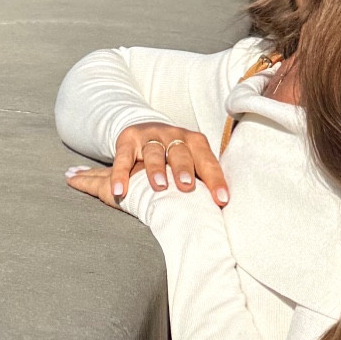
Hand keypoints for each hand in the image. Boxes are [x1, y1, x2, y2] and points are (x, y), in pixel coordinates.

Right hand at [70, 123, 229, 205]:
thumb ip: (201, 179)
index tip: (221, 200)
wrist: (146, 129)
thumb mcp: (190, 161)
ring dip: (157, 169)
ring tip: (159, 186)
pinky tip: (120, 191)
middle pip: (180, 152)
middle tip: (186, 187)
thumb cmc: (175, 155)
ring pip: (154, 152)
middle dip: (184, 169)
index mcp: (194, 142)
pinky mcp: (128, 140)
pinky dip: (120, 174)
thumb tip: (220, 210)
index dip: (215, 179)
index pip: (207, 160)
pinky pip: (123, 157)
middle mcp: (174, 135)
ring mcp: (150, 136)